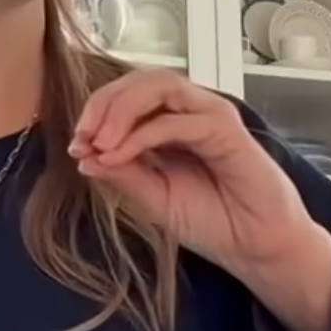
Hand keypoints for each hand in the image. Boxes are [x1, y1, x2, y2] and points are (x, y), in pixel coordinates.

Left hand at [70, 70, 330, 330]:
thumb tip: (84, 157)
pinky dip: (142, 134)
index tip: (76, 146)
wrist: (254, 247)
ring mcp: (210, 116)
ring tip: (99, 141)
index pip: (128, 96)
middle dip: (103, 105)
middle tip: (82, 138)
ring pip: (160, 87)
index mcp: (170, 123)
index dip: (97, 113)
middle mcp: (190, 111)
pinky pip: (177, 120)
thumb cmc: (212, 220)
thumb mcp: (154, 198)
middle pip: (140, 82)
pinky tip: (120, 155)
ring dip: (122, 110)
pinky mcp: (226, 130)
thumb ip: (123, 174)